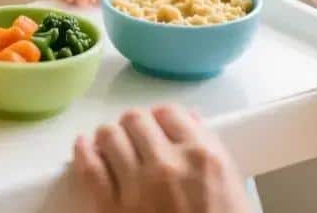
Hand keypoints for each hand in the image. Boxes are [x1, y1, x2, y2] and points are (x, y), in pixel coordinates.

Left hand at [72, 105, 251, 212]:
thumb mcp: (233, 192)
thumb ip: (209, 153)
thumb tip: (190, 122)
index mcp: (203, 158)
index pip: (170, 113)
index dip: (162, 118)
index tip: (158, 124)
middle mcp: (167, 165)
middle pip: (137, 120)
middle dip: (134, 126)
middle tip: (134, 135)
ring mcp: (136, 186)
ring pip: (109, 136)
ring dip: (108, 136)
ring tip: (109, 141)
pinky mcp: (109, 208)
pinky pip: (88, 167)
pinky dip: (83, 152)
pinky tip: (84, 148)